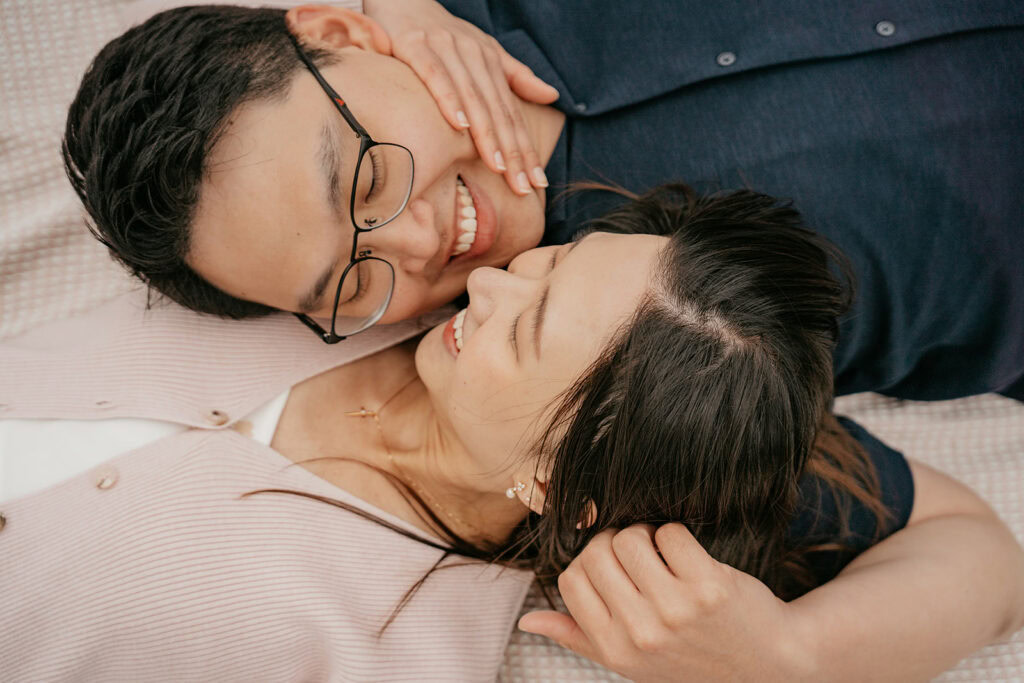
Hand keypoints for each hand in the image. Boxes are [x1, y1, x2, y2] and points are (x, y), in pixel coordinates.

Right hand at [363, 0, 558, 195]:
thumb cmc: (443, 34)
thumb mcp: (485, 53)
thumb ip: (516, 77)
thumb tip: (552, 96)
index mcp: (490, 62)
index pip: (511, 113)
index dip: (526, 149)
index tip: (537, 182)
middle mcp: (472, 56)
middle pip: (497, 112)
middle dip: (512, 152)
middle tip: (522, 187)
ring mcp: (444, 50)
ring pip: (471, 99)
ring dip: (486, 135)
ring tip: (499, 167)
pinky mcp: (414, 46)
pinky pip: (434, 77)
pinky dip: (447, 100)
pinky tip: (460, 125)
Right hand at [518, 524, 815, 681]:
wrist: (768, 668)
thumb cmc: (693, 661)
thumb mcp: (633, 661)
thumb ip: (579, 637)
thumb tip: (529, 622)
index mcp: (615, 649)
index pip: (571, 580)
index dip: (588, 563)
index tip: (612, 567)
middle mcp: (642, 633)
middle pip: (597, 551)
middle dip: (615, 542)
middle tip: (639, 554)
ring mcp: (676, 610)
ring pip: (631, 535)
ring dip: (646, 533)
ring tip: (662, 551)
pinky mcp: (709, 586)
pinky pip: (671, 532)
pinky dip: (677, 535)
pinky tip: (689, 557)